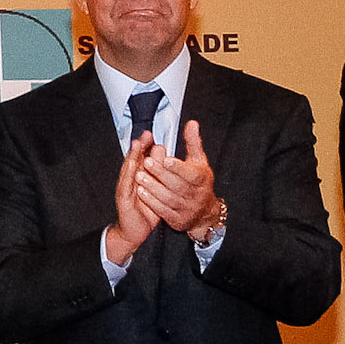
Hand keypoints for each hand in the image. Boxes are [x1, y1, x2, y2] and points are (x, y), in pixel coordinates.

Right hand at [103, 132, 161, 267]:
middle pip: (134, 160)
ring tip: (137, 144)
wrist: (135, 232)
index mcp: (139, 178)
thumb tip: (165, 159)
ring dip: (131, 156)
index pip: (141, 159)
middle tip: (145, 135)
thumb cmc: (146, 211)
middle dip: (139, 147)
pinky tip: (133, 166)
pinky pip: (125, 185)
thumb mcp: (157, 192)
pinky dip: (128, 174)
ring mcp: (125, 189)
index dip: (145, 146)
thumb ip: (160, 176)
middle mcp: (130, 181)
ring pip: (128, 170)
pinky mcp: (123, 200)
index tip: (151, 135)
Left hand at [138, 121, 219, 240]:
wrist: (205, 211)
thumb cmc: (199, 181)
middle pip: (177, 185)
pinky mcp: (178, 220)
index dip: (178, 167)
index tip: (166, 159)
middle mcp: (196, 195)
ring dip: (153, 187)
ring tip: (139, 176)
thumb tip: (192, 123)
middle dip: (161, 174)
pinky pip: (164, 211)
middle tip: (146, 162)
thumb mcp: (199, 161)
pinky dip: (152, 202)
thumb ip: (193, 142)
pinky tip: (141, 192)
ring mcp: (187, 209)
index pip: (191, 174)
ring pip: (169, 199)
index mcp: (202, 179)